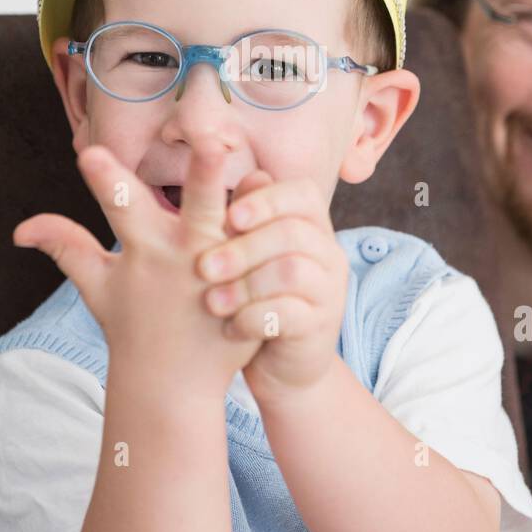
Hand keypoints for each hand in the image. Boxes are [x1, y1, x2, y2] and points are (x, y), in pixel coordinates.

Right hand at [12, 137, 266, 400]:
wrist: (169, 386)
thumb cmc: (131, 326)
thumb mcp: (97, 286)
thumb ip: (66, 247)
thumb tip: (20, 228)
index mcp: (144, 249)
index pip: (118, 205)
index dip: (103, 178)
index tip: (88, 152)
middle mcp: (183, 255)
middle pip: (195, 207)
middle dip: (202, 175)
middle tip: (211, 141)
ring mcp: (219, 275)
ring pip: (240, 230)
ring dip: (252, 202)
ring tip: (266, 171)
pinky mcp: (247, 294)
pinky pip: (267, 261)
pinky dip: (276, 236)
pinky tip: (293, 204)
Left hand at [195, 173, 348, 400]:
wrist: (279, 363)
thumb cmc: (255, 296)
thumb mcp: (245, 255)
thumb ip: (240, 218)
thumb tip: (226, 169)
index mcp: (310, 225)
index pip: (302, 193)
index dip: (266, 200)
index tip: (229, 217)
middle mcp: (327, 252)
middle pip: (292, 232)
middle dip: (243, 248)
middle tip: (203, 267)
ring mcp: (328, 291)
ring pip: (291, 272)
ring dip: (245, 286)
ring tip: (211, 303)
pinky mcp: (321, 328)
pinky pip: (290, 314)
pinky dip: (253, 319)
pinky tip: (230, 327)